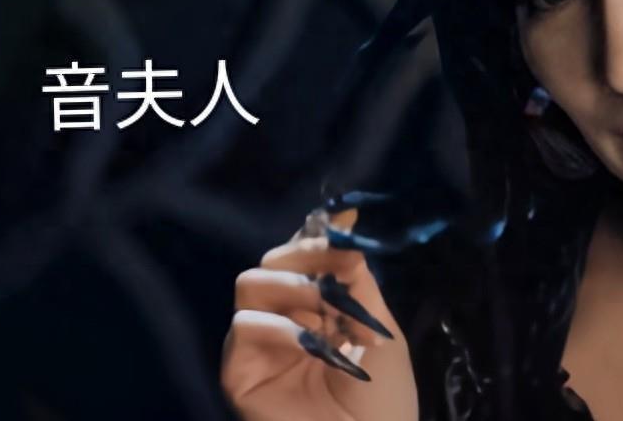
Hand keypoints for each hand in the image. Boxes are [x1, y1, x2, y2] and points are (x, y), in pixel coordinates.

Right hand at [222, 195, 418, 420]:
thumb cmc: (383, 399)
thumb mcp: (379, 327)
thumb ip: (356, 280)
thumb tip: (344, 223)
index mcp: (319, 310)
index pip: (303, 258)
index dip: (317, 238)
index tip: (344, 222)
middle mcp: (284, 321)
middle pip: (272, 263)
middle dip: (303, 255)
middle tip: (331, 265)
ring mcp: (259, 346)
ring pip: (250, 285)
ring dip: (290, 285)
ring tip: (322, 304)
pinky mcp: (240, 373)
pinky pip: (243, 327)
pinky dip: (276, 325)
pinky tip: (308, 341)